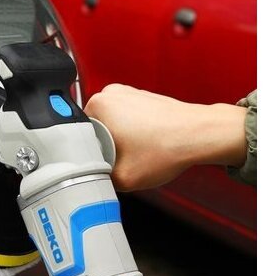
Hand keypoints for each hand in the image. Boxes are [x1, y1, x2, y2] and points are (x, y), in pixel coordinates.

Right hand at [84, 84, 246, 190]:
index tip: (95, 167)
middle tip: (116, 164)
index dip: (84, 156)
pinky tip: (143, 148)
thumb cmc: (168, 148)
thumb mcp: (121, 178)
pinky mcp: (142, 99)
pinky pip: (125, 122)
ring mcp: (127, 94)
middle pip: (91, 131)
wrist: (201, 136)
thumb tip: (91, 181)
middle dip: (101, 149)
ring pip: (108, 127)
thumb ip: (98, 180)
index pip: (74, 136)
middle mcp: (110, 94)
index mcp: (97, 105)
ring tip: (133, 155)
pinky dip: (130, 136)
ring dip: (116, 142)